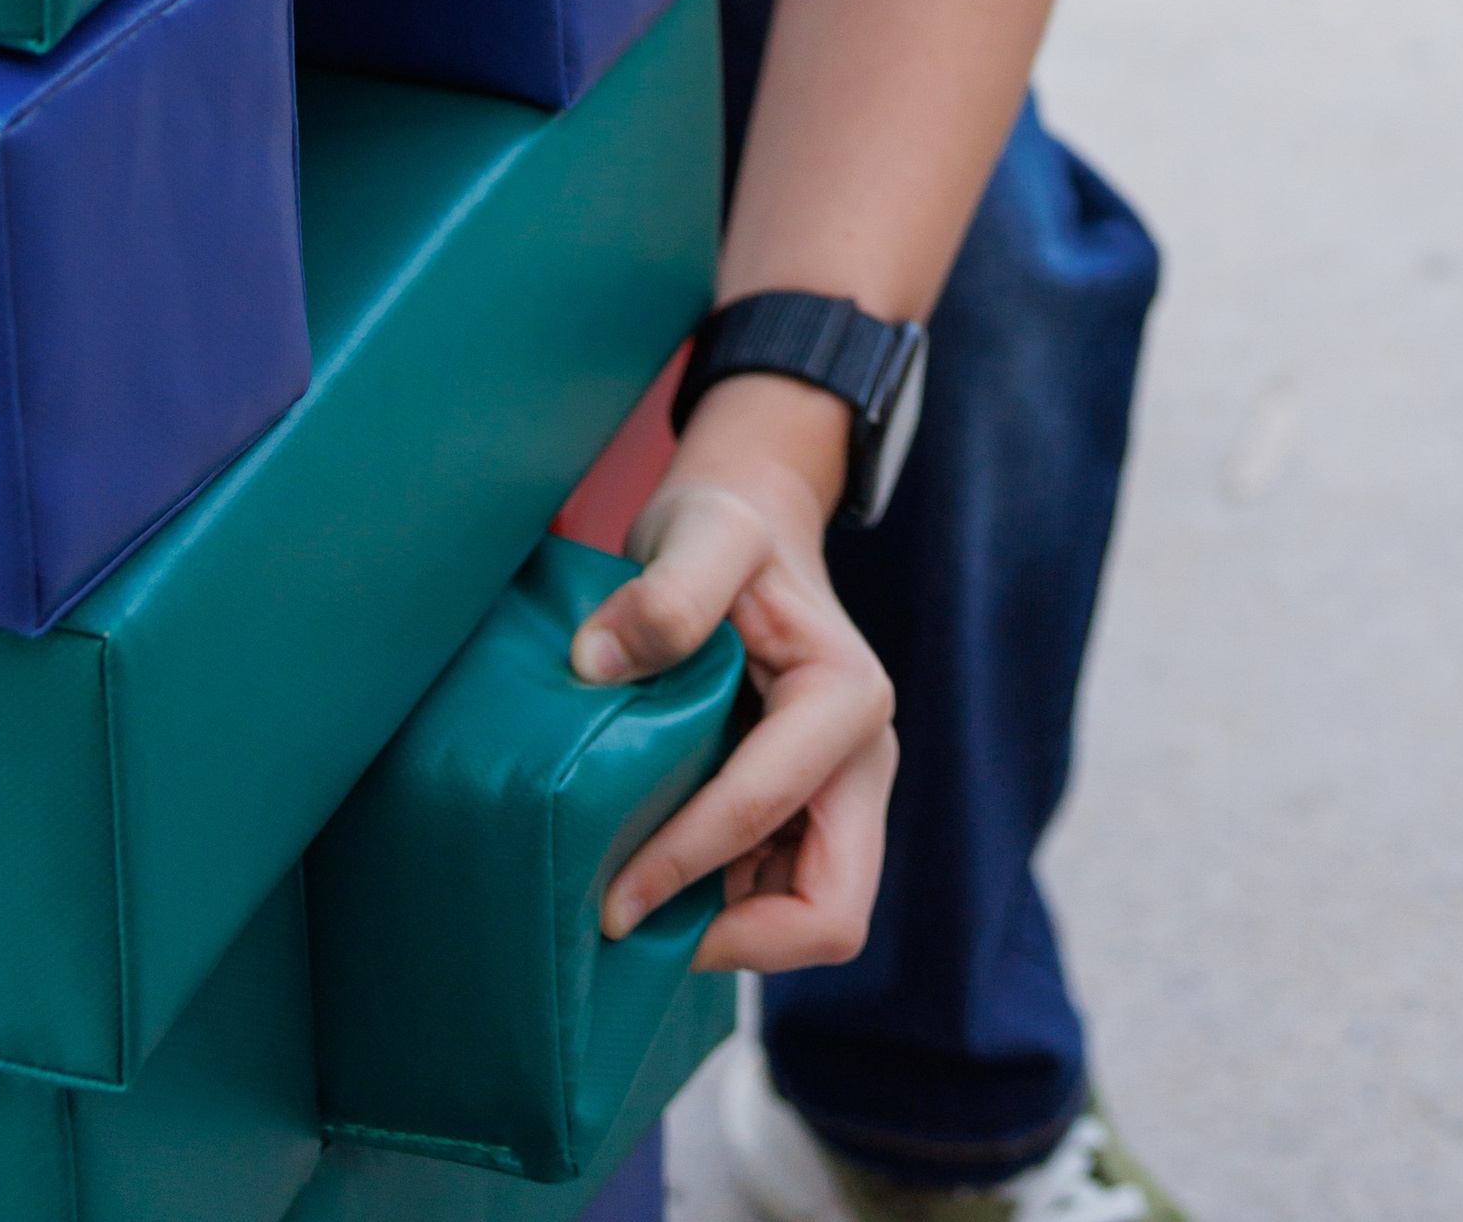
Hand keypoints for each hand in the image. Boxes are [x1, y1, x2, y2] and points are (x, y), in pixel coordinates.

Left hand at [571, 373, 895, 973]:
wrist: (752, 523)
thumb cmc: (727, 527)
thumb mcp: (701, 528)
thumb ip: (668, 588)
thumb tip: (600, 664)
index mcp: (847, 698)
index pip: (766, 811)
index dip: (683, 865)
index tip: (606, 900)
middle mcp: (863, 760)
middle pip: (831, 912)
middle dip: (737, 939)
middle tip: (638, 927)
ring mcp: (842, 794)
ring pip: (807, 920)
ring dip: (726, 932)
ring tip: (634, 909)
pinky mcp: (812, 813)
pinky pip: (780, 897)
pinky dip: (721, 910)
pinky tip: (652, 878)